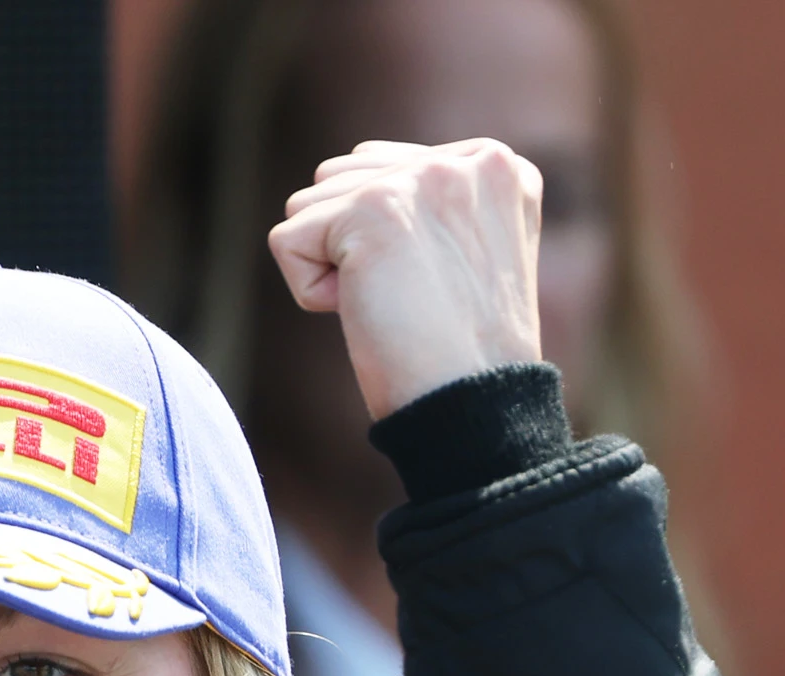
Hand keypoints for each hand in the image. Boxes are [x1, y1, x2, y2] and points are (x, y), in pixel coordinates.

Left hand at [265, 139, 546, 421]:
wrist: (474, 407)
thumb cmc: (461, 352)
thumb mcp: (467, 251)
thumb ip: (426, 200)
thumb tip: (348, 173)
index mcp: (497, 165)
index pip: (382, 166)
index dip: (383, 238)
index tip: (436, 287)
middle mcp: (469, 159)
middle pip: (340, 177)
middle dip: (352, 246)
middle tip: (413, 300)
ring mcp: (424, 177)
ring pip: (309, 204)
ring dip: (331, 266)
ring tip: (394, 304)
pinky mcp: (375, 208)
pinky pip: (287, 241)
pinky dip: (310, 293)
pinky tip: (368, 313)